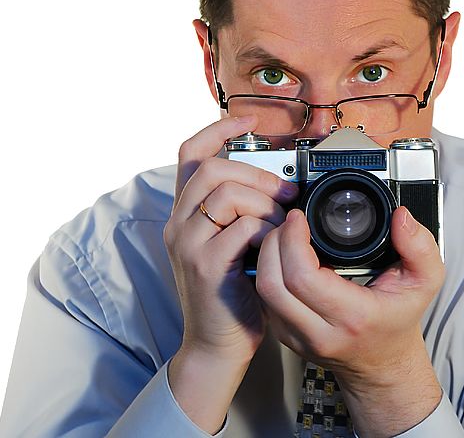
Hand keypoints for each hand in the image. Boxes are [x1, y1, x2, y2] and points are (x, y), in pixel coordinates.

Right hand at [163, 114, 298, 431]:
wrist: (218, 344)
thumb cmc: (233, 292)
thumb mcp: (233, 243)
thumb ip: (243, 212)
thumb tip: (281, 184)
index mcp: (187, 212)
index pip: (190, 154)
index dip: (218, 130)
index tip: (248, 119)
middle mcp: (179, 223)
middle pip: (211, 169)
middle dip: (256, 174)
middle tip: (284, 194)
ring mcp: (188, 244)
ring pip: (225, 194)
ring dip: (263, 203)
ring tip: (280, 225)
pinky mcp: (205, 266)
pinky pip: (241, 229)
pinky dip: (266, 231)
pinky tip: (274, 246)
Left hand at [255, 206, 445, 436]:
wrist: (384, 364)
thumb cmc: (398, 321)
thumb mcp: (425, 282)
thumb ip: (420, 247)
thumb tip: (401, 218)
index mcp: (352, 316)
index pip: (303, 277)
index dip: (293, 240)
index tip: (299, 218)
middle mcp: (319, 332)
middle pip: (272, 283)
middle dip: (274, 243)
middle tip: (288, 222)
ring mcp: (297, 337)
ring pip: (263, 291)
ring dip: (266, 255)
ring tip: (285, 234)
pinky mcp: (285, 335)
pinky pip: (264, 298)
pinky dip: (267, 270)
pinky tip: (283, 255)